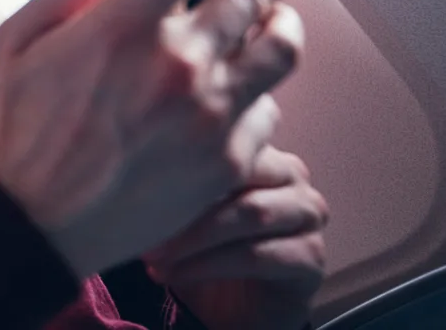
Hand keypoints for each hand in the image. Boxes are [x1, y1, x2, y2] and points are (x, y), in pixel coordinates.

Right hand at [0, 0, 319, 277]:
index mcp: (127, 25)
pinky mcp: (227, 160)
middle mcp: (179, 64)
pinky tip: (228, 97)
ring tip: (272, 20)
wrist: (36, 225)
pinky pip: (267, 110)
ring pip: (281, 48)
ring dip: (282, 23)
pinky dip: (253, 94)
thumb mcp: (19, 36)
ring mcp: (210, 114)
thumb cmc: (25, 132)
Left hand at [144, 146, 328, 329]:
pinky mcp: (311, 257)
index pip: (226, 137)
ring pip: (248, 212)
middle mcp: (292, 174)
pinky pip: (255, 255)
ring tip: (153, 256)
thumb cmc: (203, 247)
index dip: (179, 158)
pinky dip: (207, 266)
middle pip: (239, 172)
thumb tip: (134, 164)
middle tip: (141, 223)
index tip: (134, 178)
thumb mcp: (184, 206)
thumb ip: (176, 177)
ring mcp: (307, 214)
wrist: (232, 308)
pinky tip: (174, 275)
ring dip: (193, 237)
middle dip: (185, 199)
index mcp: (262, 150)